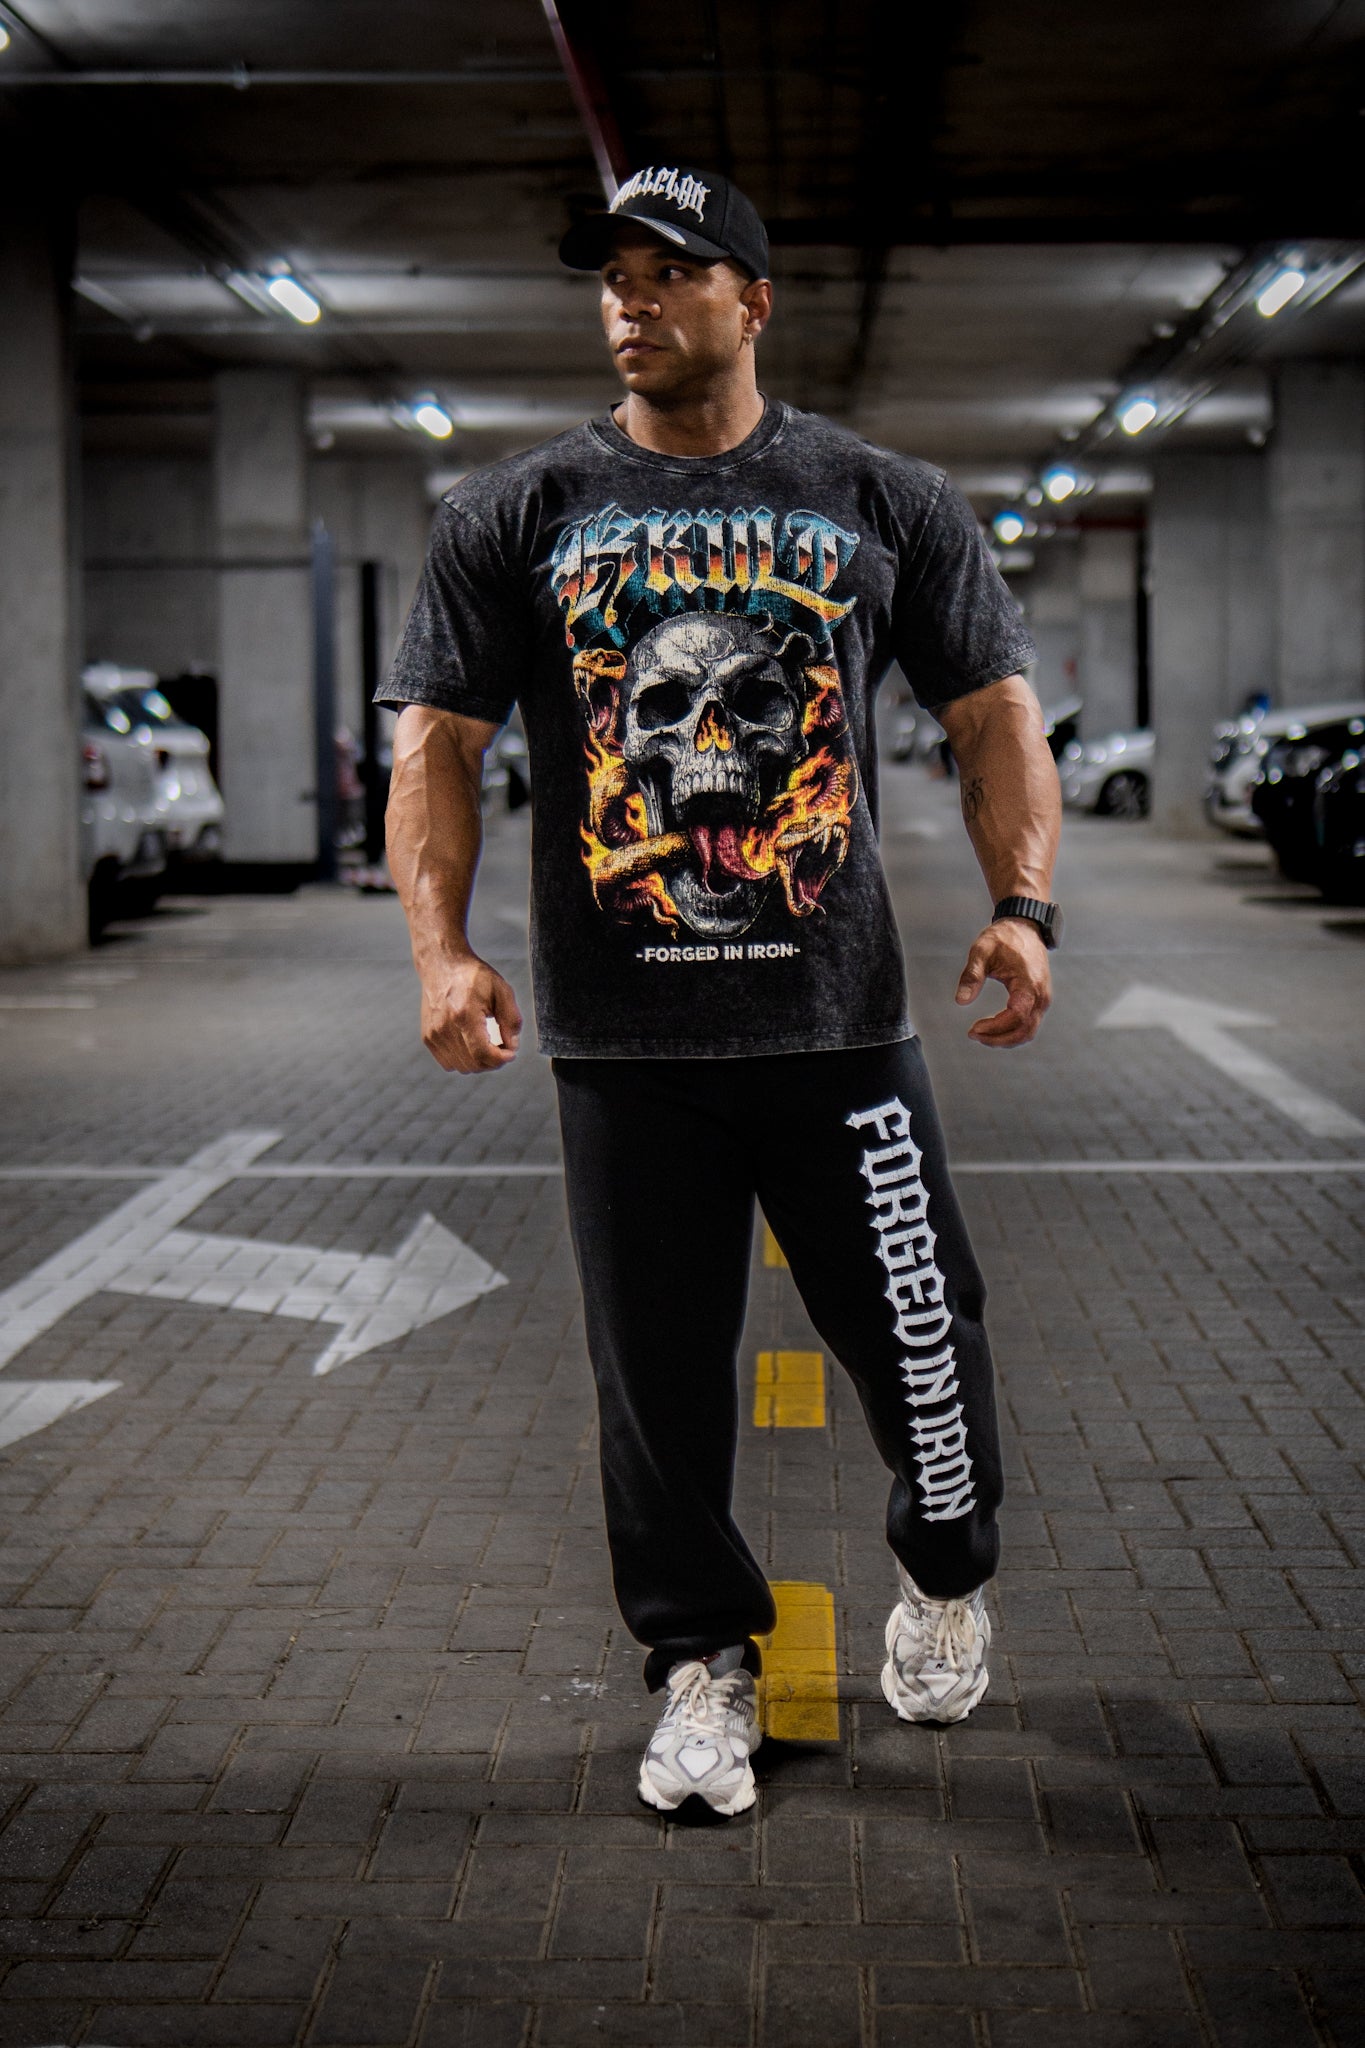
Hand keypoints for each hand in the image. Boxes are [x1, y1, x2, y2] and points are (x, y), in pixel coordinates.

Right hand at [419, 953, 522, 1072]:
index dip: (501, 1059)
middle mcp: (445, 1028)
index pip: (483, 1054)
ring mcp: (433, 1035)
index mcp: (464, 1015)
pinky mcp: (428, 1037)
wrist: (442, 965)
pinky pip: (449, 1063)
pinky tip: (472, 1044)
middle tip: (503, 1047)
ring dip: (479, 1062)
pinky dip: (464, 1059)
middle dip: (493, 1061)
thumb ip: (511, 1020)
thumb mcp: (501, 990)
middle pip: (474, 1064)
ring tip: (488, 1045)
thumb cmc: (473, 976)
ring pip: (462, 1067)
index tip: (511, 1052)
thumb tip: (512, 1046)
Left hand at [955, 919, 1050, 1047]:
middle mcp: (1041, 995)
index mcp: (1029, 983)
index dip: (995, 1028)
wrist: (1025, 927)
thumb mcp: (981, 951)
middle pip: (1025, 1031)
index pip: (1016, 1016)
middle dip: (998, 1039)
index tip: (973, 1028)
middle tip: (973, 1034)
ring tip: (980, 1033)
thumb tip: (960, 1001)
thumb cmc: (1003, 937)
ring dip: (1005, 1039)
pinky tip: (992, 1028)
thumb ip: (971, 975)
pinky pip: (1029, 1024)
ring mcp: (1043, 999)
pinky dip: (1012, 1032)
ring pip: (1028, 1032)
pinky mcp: (1040, 1000)